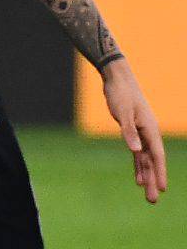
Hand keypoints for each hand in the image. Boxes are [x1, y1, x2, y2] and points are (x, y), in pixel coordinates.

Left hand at [102, 58, 166, 203]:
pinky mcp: (133, 131)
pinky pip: (138, 153)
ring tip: (146, 194)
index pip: (156, 156)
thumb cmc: (120, 93)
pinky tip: (138, 177)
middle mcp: (149, 133)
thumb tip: (136, 151)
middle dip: (153, 181)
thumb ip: (129, 131)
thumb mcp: (122, 112)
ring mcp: (142, 133)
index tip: (161, 188)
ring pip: (146, 160)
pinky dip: (138, 165)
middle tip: (152, 200)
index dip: (159, 173)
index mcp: (150, 129)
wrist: (117, 78)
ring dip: (146, 176)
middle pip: (152, 162)